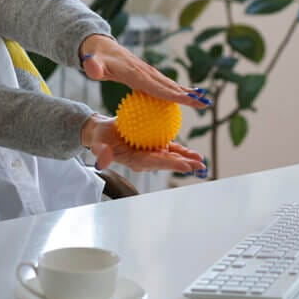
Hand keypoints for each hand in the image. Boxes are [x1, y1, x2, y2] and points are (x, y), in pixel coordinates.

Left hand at [79, 34, 211, 109]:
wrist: (99, 47)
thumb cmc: (95, 58)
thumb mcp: (92, 63)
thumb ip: (93, 67)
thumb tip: (92, 66)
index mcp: (135, 73)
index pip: (157, 87)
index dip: (174, 95)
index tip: (189, 100)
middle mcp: (145, 71)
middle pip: (169, 86)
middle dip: (187, 95)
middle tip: (205, 104)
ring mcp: (147, 72)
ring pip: (169, 84)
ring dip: (186, 92)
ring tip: (203, 101)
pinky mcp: (147, 74)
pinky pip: (163, 85)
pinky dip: (177, 91)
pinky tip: (185, 98)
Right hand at [82, 114, 205, 174]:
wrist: (103, 132)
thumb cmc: (100, 138)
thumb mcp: (97, 144)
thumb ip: (101, 152)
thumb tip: (102, 161)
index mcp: (135, 161)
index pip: (155, 162)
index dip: (170, 164)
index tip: (185, 165)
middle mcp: (146, 159)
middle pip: (167, 162)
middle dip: (184, 164)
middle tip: (199, 165)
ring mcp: (151, 153)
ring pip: (171, 156)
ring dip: (186, 159)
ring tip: (201, 161)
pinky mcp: (154, 145)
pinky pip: (170, 148)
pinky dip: (181, 150)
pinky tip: (193, 153)